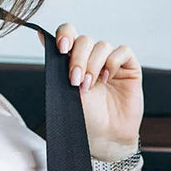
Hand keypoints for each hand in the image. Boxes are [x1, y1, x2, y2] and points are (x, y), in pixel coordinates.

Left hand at [50, 23, 142, 161]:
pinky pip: (122, 51)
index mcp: (76, 61)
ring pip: (102, 46)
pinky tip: (107, 78)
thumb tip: (41, 35)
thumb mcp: (65, 89)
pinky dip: (113, 62)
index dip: (66, 35)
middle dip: (78, 59)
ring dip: (93, 64)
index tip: (62, 49)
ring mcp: (112, 63)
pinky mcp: (129, 69)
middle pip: (85, 40)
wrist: (105, 136)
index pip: (70, 34)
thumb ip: (57, 63)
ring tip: (90, 86)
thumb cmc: (85, 118)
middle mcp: (93, 59)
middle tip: (76, 80)